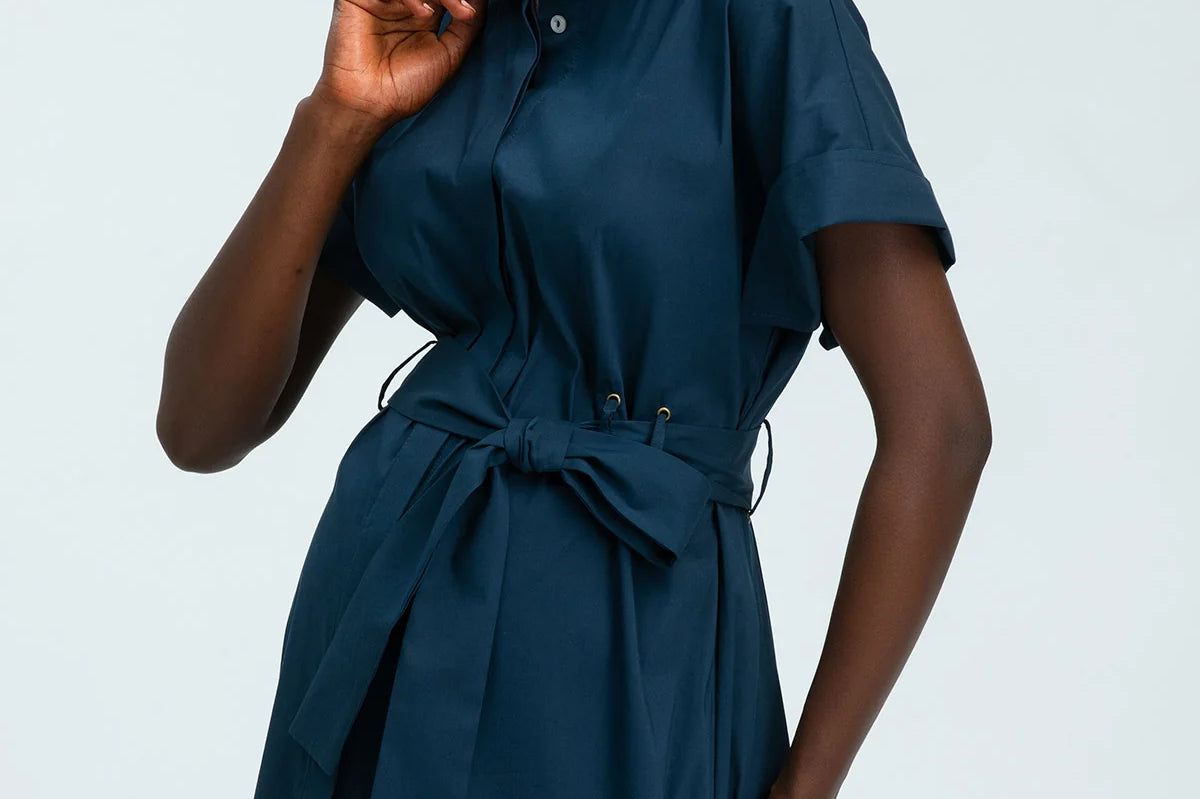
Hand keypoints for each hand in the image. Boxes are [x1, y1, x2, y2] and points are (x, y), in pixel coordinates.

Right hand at [312, 0, 485, 126]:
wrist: (370, 103)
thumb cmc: (403, 87)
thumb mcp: (448, 55)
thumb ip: (467, 26)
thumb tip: (481, 1)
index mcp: (420, 14)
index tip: (471, 12)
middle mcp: (400, 4)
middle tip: (465, 10)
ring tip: (447, 12)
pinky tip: (423, 13)